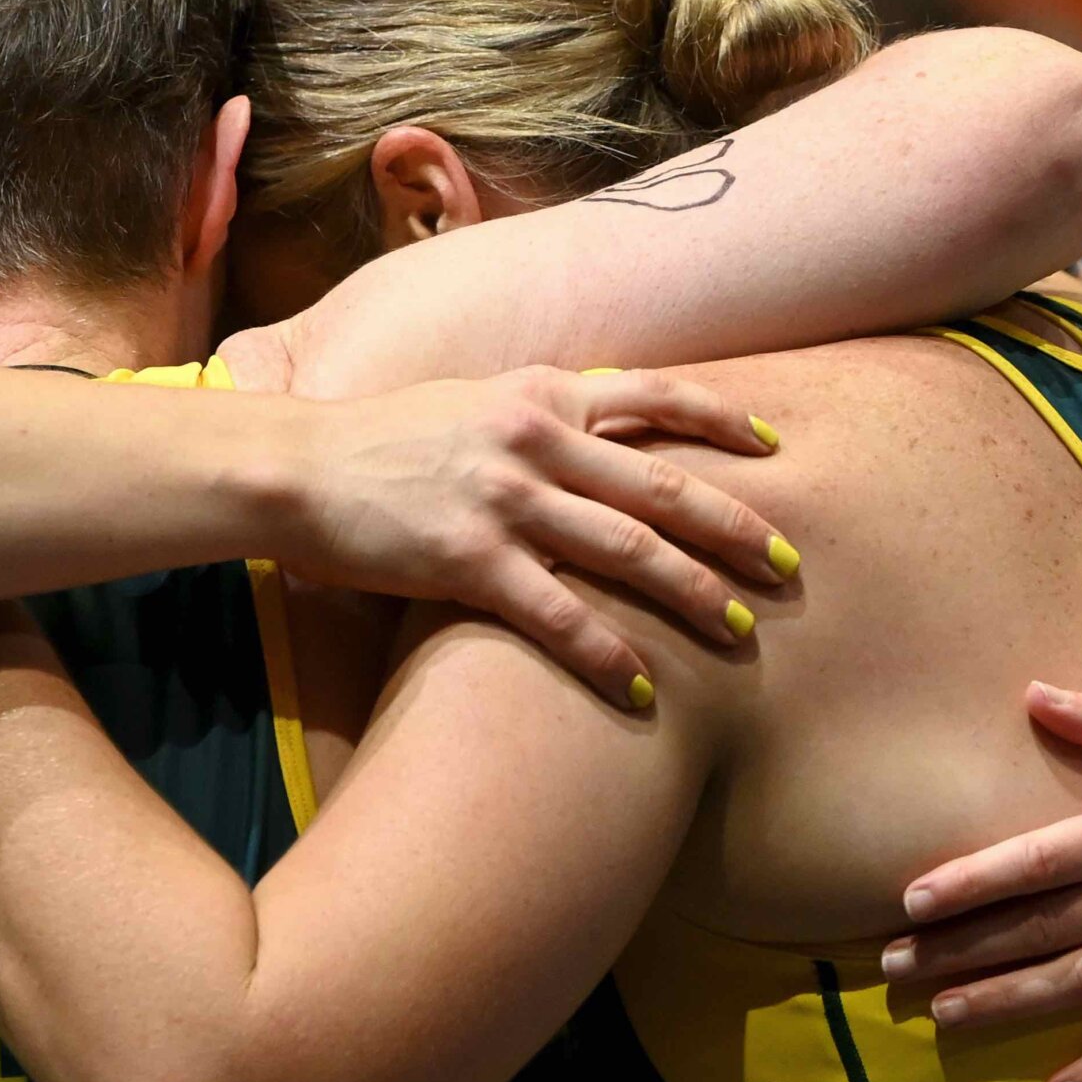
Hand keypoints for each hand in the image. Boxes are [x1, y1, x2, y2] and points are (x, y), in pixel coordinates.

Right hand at [284, 366, 788, 706]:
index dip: (721, 420)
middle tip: (787, 562)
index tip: (772, 444)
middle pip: (662, 483)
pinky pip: (559, 614)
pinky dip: (608, 654)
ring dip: (693, 593)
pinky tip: (642, 689)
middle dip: (733, 525)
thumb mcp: (464, 404)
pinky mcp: (468, 559)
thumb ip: (532, 416)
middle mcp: (532, 439)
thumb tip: (588, 437)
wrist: (294, 466)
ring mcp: (504, 499)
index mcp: (537, 393)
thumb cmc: (374, 441)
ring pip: (628, 549)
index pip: (654, 394)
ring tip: (740, 632)